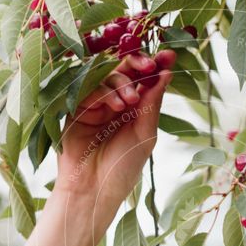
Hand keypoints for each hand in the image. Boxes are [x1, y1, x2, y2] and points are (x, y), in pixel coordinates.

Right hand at [19, 48, 175, 245]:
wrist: (94, 191)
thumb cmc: (122, 169)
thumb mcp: (145, 135)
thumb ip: (152, 104)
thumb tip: (166, 74)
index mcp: (134, 109)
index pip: (145, 80)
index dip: (157, 65)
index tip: (170, 55)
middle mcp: (114, 102)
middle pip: (124, 70)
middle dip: (138, 63)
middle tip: (150, 65)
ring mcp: (94, 105)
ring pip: (106, 76)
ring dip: (122, 82)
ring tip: (130, 101)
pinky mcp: (75, 109)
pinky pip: (87, 88)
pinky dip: (103, 92)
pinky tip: (115, 106)